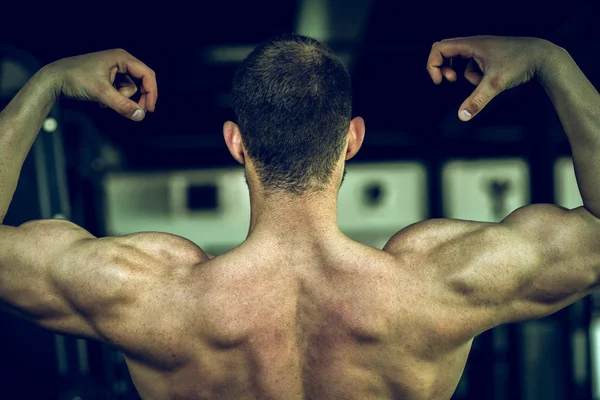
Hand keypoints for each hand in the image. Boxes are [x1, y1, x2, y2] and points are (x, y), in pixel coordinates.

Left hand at [43, 49, 156, 120]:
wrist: (53, 79)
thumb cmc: (74, 78)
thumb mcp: (100, 93)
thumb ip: (122, 105)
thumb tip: (140, 116)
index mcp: (121, 57)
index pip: (147, 75)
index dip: (151, 93)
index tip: (149, 110)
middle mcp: (119, 61)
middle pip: (140, 82)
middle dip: (136, 98)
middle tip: (136, 113)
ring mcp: (113, 69)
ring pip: (129, 89)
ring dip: (120, 99)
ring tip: (103, 100)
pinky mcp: (107, 78)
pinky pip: (119, 92)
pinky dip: (112, 99)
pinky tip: (99, 100)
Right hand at [427, 36, 552, 120]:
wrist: (544, 57)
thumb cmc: (520, 62)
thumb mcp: (496, 84)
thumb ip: (476, 100)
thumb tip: (462, 116)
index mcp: (471, 44)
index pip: (439, 48)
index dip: (433, 64)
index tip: (439, 81)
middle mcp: (475, 44)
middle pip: (446, 52)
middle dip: (443, 68)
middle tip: (449, 81)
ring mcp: (483, 50)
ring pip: (462, 62)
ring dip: (465, 75)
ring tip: (479, 83)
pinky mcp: (491, 57)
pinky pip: (475, 67)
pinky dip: (478, 76)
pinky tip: (491, 80)